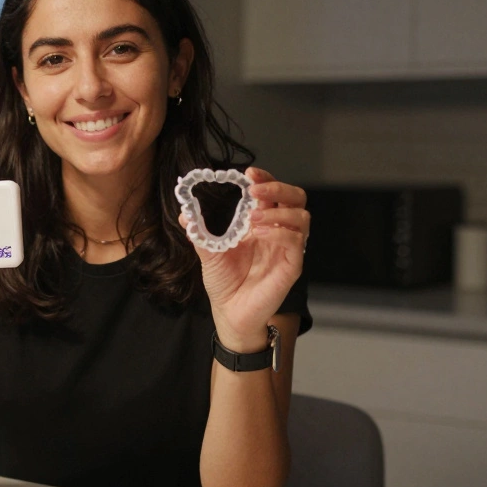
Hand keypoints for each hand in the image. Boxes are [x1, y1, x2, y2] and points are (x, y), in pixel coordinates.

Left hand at [179, 167, 308, 351]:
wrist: (229, 313)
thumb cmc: (225, 283)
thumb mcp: (209, 254)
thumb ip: (200, 233)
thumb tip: (184, 213)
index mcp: (261, 224)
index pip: (272, 193)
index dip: (265, 178)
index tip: (248, 173)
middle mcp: (278, 232)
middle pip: (296, 198)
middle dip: (278, 187)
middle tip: (256, 189)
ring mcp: (287, 248)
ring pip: (302, 216)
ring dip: (278, 210)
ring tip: (253, 217)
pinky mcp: (292, 266)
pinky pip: (295, 241)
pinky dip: (278, 232)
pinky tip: (258, 233)